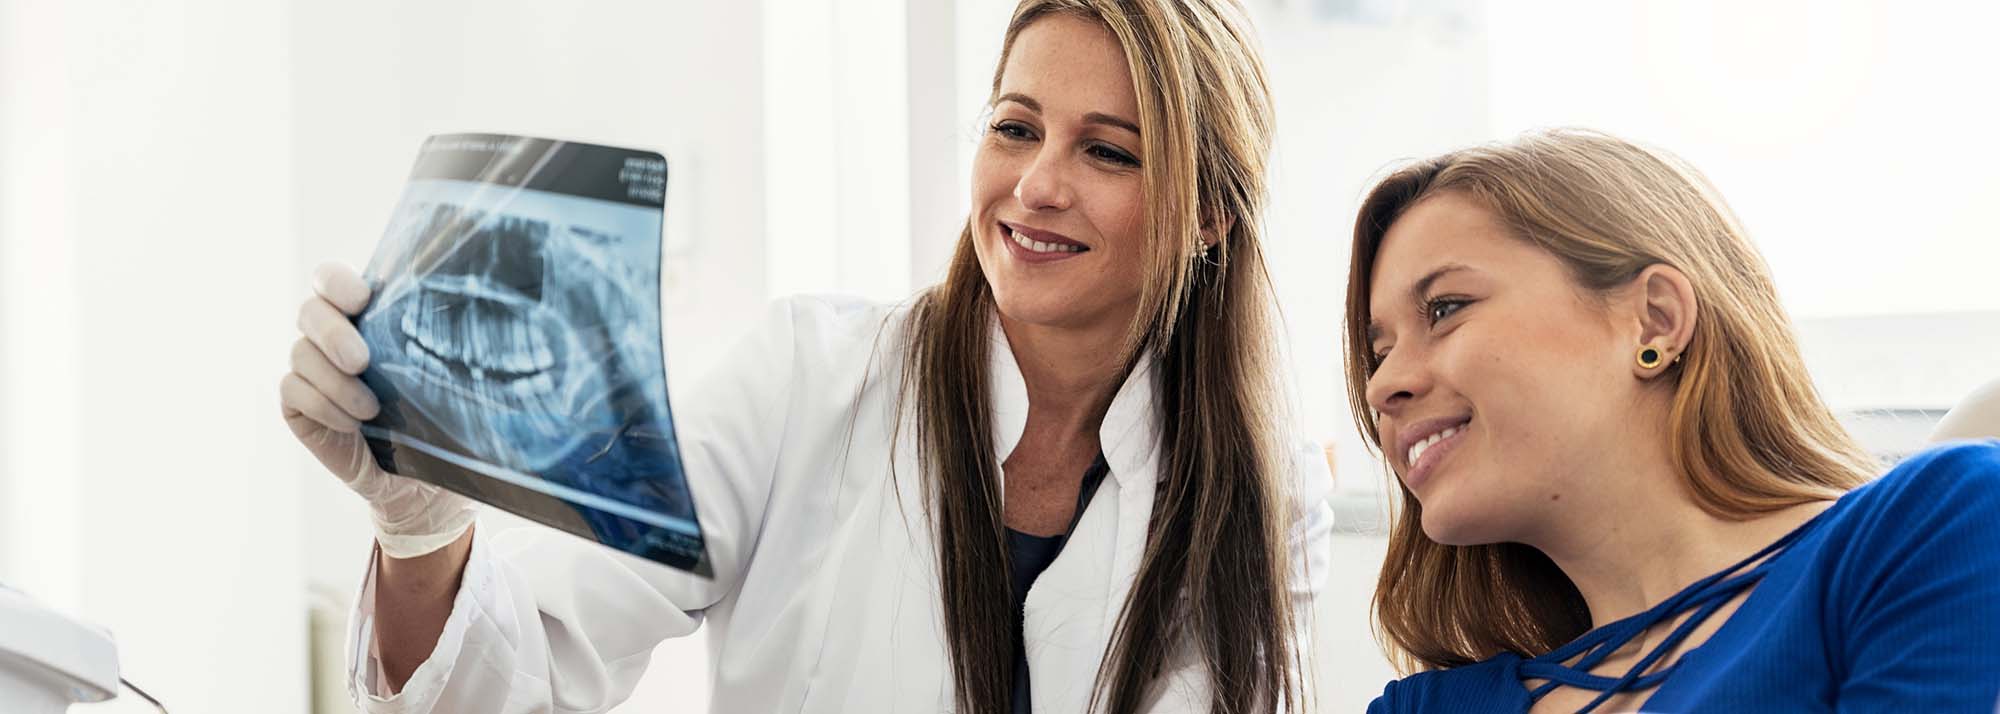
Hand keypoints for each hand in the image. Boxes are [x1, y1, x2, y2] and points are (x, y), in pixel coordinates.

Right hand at [280, 262, 474, 557]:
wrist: (424, 482)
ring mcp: (310, 369)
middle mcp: (330, 336)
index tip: (362, 298)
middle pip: (309, 311)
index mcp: (366, 315)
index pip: (331, 279)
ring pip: (300, 354)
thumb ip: (451, 342)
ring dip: (334, 382)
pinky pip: (293, 392)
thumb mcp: (451, 376)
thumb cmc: (443, 418)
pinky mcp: (297, 404)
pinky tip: (353, 425)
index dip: (336, 282)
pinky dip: (322, 406)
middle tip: (362, 360)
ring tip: (371, 409)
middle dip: (333, 333)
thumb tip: (495, 314)